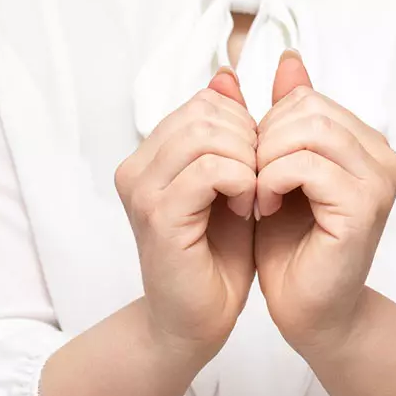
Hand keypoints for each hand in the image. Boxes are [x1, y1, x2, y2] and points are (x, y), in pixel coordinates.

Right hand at [115, 69, 256, 359]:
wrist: (197, 319)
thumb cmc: (217, 254)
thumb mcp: (231, 181)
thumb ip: (229, 132)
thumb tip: (228, 76)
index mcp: (150, 155)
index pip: (205, 104)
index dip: (244, 127)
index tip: (257, 165)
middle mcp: (136, 167)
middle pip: (206, 111)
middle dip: (249, 140)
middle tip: (259, 179)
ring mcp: (142, 190)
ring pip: (208, 134)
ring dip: (247, 161)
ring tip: (254, 194)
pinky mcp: (158, 216)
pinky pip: (211, 169)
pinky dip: (242, 182)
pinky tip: (246, 206)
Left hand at [254, 51, 395, 353]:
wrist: (308, 310)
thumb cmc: (292, 243)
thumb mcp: (281, 168)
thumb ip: (287, 117)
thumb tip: (289, 59)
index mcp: (366, 144)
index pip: (307, 99)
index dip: (267, 126)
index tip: (253, 164)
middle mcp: (383, 157)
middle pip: (308, 109)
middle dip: (263, 140)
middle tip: (250, 180)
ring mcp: (379, 182)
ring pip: (308, 131)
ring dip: (266, 160)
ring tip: (256, 193)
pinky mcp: (364, 208)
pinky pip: (307, 165)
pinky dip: (272, 180)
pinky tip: (264, 205)